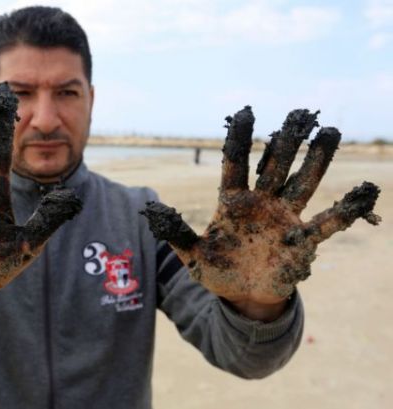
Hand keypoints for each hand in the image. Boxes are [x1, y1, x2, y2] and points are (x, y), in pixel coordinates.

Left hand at [141, 107, 379, 318]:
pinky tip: (363, 191)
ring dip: (317, 161)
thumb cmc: (217, 272)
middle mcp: (261, 204)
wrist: (243, 297)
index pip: (235, 165)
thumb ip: (176, 232)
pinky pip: (327, 223)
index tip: (246, 113)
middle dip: (286, 142)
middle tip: (299, 114)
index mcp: (233, 203)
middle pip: (275, 167)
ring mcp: (284, 219)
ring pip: (302, 183)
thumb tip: (151, 210)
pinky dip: (344, 210)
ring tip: (329, 132)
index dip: (240, 141)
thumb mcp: (192, 256)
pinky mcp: (302, 240)